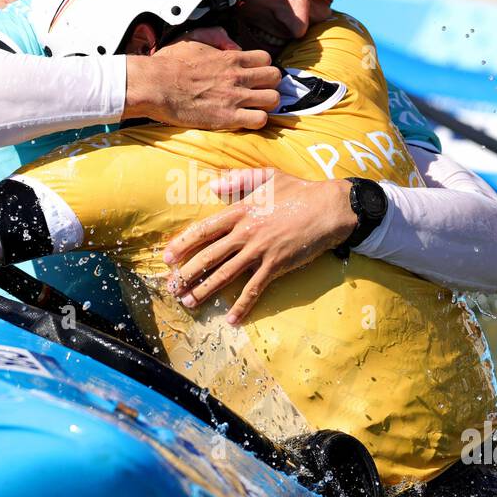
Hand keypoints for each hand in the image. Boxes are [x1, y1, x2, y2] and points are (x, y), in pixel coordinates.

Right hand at [125, 27, 282, 129]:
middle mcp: (237, 76)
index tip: (253, 73)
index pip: (266, 58)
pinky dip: (257, 121)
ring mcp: (235, 97)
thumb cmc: (168, 64)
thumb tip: (232, 44)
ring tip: (254, 106)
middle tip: (257, 90)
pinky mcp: (228, 117)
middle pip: (275, 77)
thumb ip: (215, 35)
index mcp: (230, 57)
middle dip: (269, 84)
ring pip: (273, 99)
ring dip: (266, 103)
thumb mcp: (192, 37)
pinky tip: (246, 119)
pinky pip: (260, 120)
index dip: (262, 66)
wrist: (155, 84)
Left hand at [162, 169, 357, 323]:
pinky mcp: (276, 266)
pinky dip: (242, 305)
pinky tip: (231, 319)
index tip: (168, 257)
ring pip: (226, 275)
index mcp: (240, 211)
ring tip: (189, 302)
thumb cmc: (299, 191)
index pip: (204, 230)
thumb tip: (213, 185)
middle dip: (187, 273)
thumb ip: (239, 180)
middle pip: (209, 256)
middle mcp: (245, 233)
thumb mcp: (268, 177)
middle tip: (172, 287)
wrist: (328, 208)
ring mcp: (260, 251)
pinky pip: (254, 289)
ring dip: (205, 291)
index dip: (183, 244)